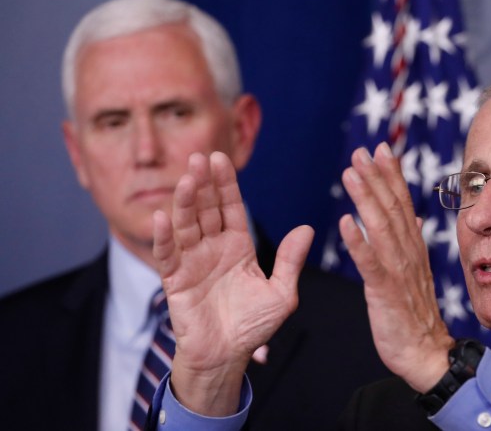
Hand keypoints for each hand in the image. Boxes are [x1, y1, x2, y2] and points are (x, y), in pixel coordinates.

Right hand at [153, 152, 312, 415]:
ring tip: (187, 179)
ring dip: (185, 202)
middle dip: (203, 184)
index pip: (231, 208)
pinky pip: (168, 254)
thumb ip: (290, 261)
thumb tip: (307, 228)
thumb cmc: (254, 326)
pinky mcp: (176, 280)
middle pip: (206, 209)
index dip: (225, 184)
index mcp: (238, 247)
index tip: (220, 158)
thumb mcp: (281, 293)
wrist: (227, 356)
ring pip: (186, 225)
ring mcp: (193, 262)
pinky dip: (164, 236)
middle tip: (199, 157)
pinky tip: (162, 216)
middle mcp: (213, 248)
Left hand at [340, 142, 453, 392]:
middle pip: (392, 208)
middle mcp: (408, 253)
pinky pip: (370, 264)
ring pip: (381, 228)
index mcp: (413, 247)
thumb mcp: (416, 272)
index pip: (402, 203)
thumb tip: (414, 216)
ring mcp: (398, 271)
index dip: (391, 175)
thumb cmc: (415, 313)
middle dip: (377, 177)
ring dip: (366, 199)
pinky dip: (358, 242)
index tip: (381, 148)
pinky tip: (345, 223)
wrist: (425, 352)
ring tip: (350, 174)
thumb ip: (412, 241)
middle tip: (362, 150)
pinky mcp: (385, 292)